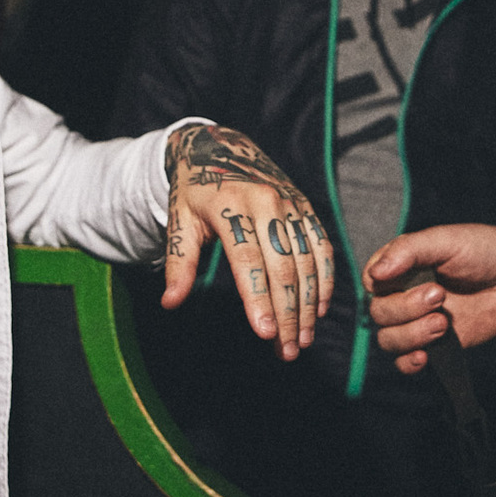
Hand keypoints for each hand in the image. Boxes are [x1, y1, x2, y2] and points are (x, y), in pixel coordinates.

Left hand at [163, 125, 335, 359]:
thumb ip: (178, 263)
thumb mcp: (179, 221)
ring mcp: (291, 204)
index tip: (265, 333)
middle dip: (288, 313)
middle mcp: (267, 203)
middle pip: (283, 267)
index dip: (258, 299)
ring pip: (307, 261)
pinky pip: (322, 246)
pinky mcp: (305, 206)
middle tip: (288, 351)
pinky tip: (321, 308)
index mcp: (231, 207)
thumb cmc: (195, 191)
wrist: (221, 146)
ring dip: (309, 304)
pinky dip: (325, 279)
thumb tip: (170, 303)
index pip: (248, 261)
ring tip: (304, 339)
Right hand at [364, 224, 495, 372]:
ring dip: (412, 335)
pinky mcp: (433, 343)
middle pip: (379, 314)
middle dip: (406, 310)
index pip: (370, 282)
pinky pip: (404, 362)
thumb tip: (376, 273)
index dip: (382, 287)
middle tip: (440, 297)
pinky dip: (408, 363)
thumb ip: (409, 250)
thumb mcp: (445, 240)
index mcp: (400, 266)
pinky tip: (425, 356)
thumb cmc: (482, 250)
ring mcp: (417, 321)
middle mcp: (403, 294)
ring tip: (444, 324)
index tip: (409, 281)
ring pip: (389, 339)